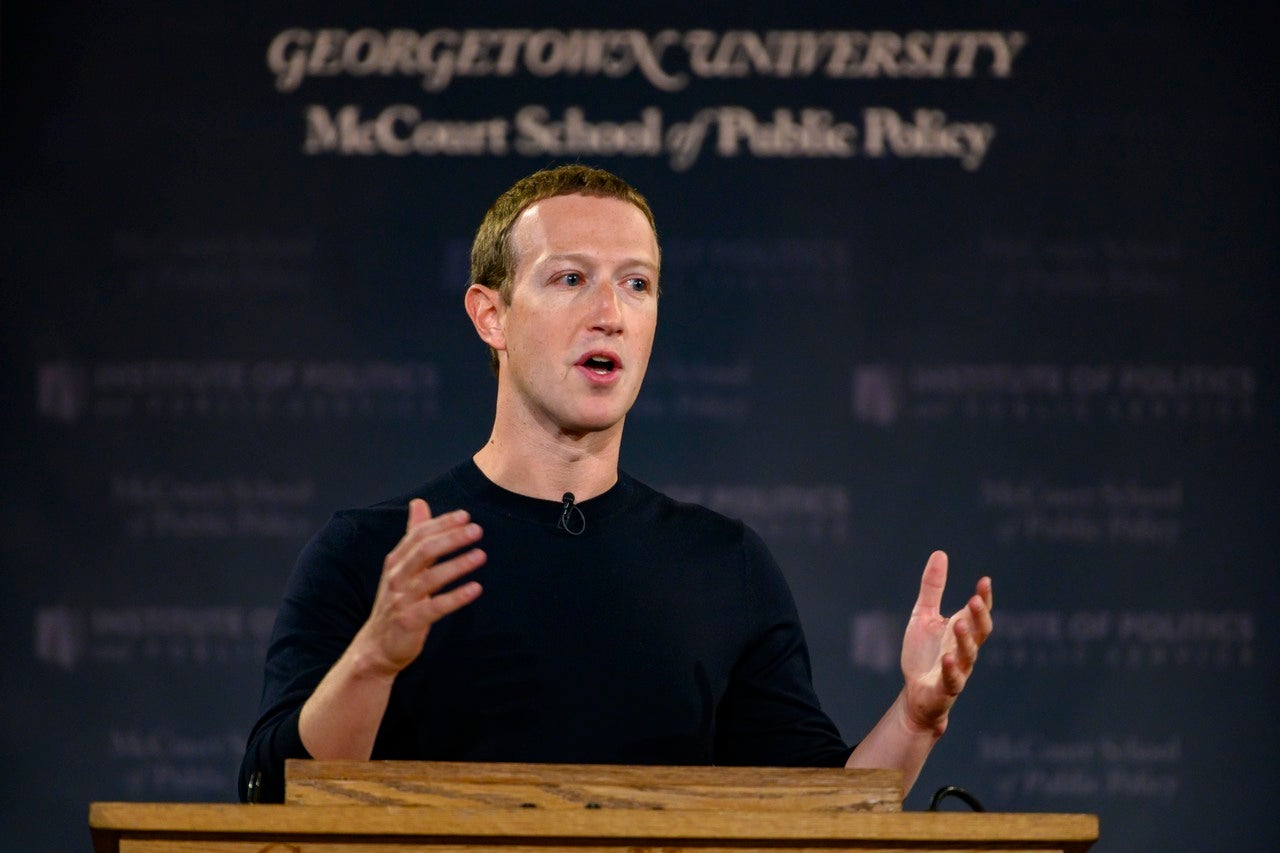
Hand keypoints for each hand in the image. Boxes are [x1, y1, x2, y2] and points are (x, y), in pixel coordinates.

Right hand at [355, 499, 484, 677]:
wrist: (378, 646)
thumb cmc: (397, 601)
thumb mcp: (402, 566)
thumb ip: (414, 535)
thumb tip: (419, 502)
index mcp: (396, 561)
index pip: (418, 535)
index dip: (441, 524)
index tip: (465, 515)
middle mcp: (397, 577)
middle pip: (424, 551)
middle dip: (451, 538)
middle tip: (476, 530)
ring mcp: (402, 599)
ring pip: (431, 577)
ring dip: (458, 564)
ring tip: (481, 555)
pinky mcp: (410, 621)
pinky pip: (436, 607)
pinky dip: (457, 597)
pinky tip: (476, 588)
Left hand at [899, 551, 992, 735]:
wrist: (916, 695)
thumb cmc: (924, 654)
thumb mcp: (924, 615)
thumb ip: (933, 588)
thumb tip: (940, 553)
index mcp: (961, 630)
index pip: (978, 613)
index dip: (984, 599)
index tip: (985, 581)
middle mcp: (964, 649)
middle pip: (980, 632)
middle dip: (979, 617)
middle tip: (974, 600)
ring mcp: (958, 669)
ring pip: (968, 655)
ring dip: (965, 640)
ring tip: (958, 623)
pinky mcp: (946, 688)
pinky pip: (953, 679)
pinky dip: (951, 669)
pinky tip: (947, 658)